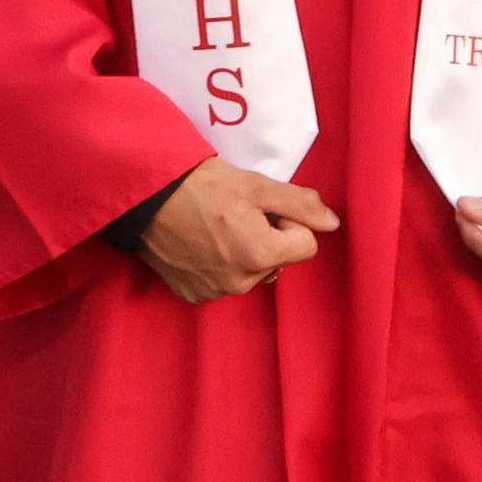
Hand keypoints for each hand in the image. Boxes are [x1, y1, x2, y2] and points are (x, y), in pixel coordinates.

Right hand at [137, 156, 339, 304]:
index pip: (306, 245)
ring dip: (246, 252)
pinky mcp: (193, 296)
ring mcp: (214, 292)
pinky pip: (225, 281)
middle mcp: (240, 282)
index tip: (264, 208)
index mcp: (261, 255)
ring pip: (253, 272)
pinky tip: (203, 241)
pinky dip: (221, 264)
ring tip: (219, 226)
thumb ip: (301, 204)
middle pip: (279, 260)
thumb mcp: (259, 186)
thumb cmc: (205, 186)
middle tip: (240, 214)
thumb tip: (333, 223)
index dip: (290, 223)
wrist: (148, 197)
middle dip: (269, 238)